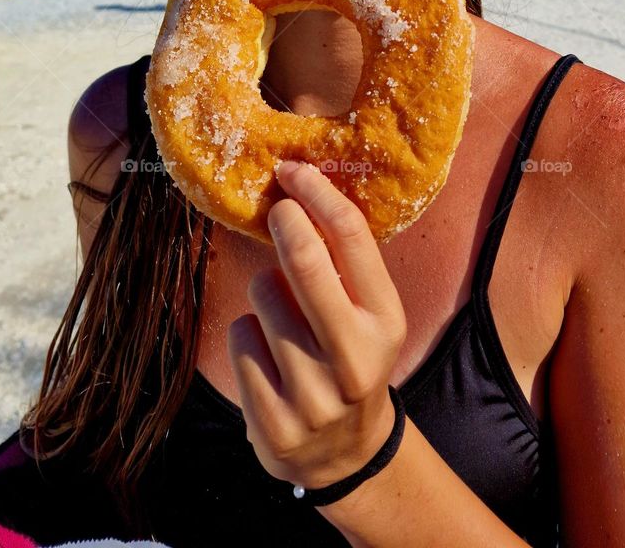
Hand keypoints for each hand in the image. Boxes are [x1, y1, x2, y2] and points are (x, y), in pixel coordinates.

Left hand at [227, 160, 407, 491]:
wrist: (346, 453)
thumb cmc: (351, 356)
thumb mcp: (369, 314)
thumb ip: (346, 264)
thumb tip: (302, 185)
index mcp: (385, 322)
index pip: (351, 237)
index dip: (317, 193)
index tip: (294, 170)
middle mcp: (353, 359)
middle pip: (304, 260)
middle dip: (285, 221)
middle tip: (278, 210)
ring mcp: (313, 397)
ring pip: (261, 295)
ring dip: (264, 289)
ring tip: (282, 315)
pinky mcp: (273, 424)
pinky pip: (239, 339)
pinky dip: (246, 335)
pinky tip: (267, 356)